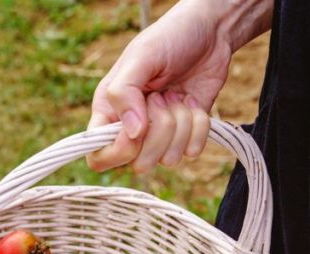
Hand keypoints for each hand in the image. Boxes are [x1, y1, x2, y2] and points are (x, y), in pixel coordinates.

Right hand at [87, 0, 271, 172]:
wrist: (210, 33)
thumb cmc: (168, 39)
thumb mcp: (141, 57)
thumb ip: (124, 93)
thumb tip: (131, 133)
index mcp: (109, 112)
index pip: (99, 157)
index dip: (118, 151)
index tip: (138, 128)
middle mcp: (132, 130)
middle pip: (139, 164)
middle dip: (159, 131)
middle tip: (161, 97)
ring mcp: (160, 136)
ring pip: (168, 159)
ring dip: (181, 124)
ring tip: (177, 95)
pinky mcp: (186, 136)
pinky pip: (193, 151)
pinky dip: (199, 126)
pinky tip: (192, 102)